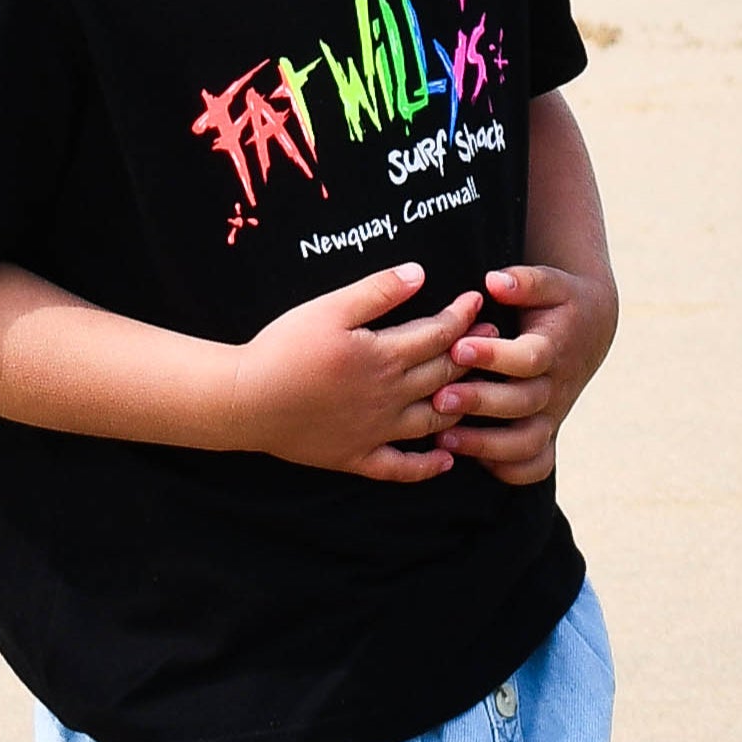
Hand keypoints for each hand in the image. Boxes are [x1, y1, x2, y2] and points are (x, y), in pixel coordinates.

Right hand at [233, 261, 483, 481]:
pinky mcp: (356, 457)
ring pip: (434, 421)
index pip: (439, 334)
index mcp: (384, 356)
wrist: (244, 400)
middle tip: (496, 340)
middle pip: (445, 374)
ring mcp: (376, 431)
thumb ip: (377, 291)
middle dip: (473, 354)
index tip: (477, 300)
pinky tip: (446, 461)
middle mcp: (389, 396)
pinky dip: (427, 467)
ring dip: (461, 406)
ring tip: (479, 393)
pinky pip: (400, 468)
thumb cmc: (283, 349)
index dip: (462, 315)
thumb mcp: (330, 309)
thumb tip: (420, 273)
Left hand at [431, 260, 610, 486]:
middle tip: (439, 398)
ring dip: (486, 445)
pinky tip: (468, 456)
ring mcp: (552, 415)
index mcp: (555, 349)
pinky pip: (532, 465)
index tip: (459, 346)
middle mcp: (555, 387)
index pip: (529, 359)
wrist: (590, 331)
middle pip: (523, 404)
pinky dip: (505, 469)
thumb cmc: (560, 303)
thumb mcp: (550, 283)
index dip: (495, 356)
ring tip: (443, 437)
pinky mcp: (546, 433)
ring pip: (526, 443)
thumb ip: (525, 281)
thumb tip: (494, 281)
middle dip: (480, 403)